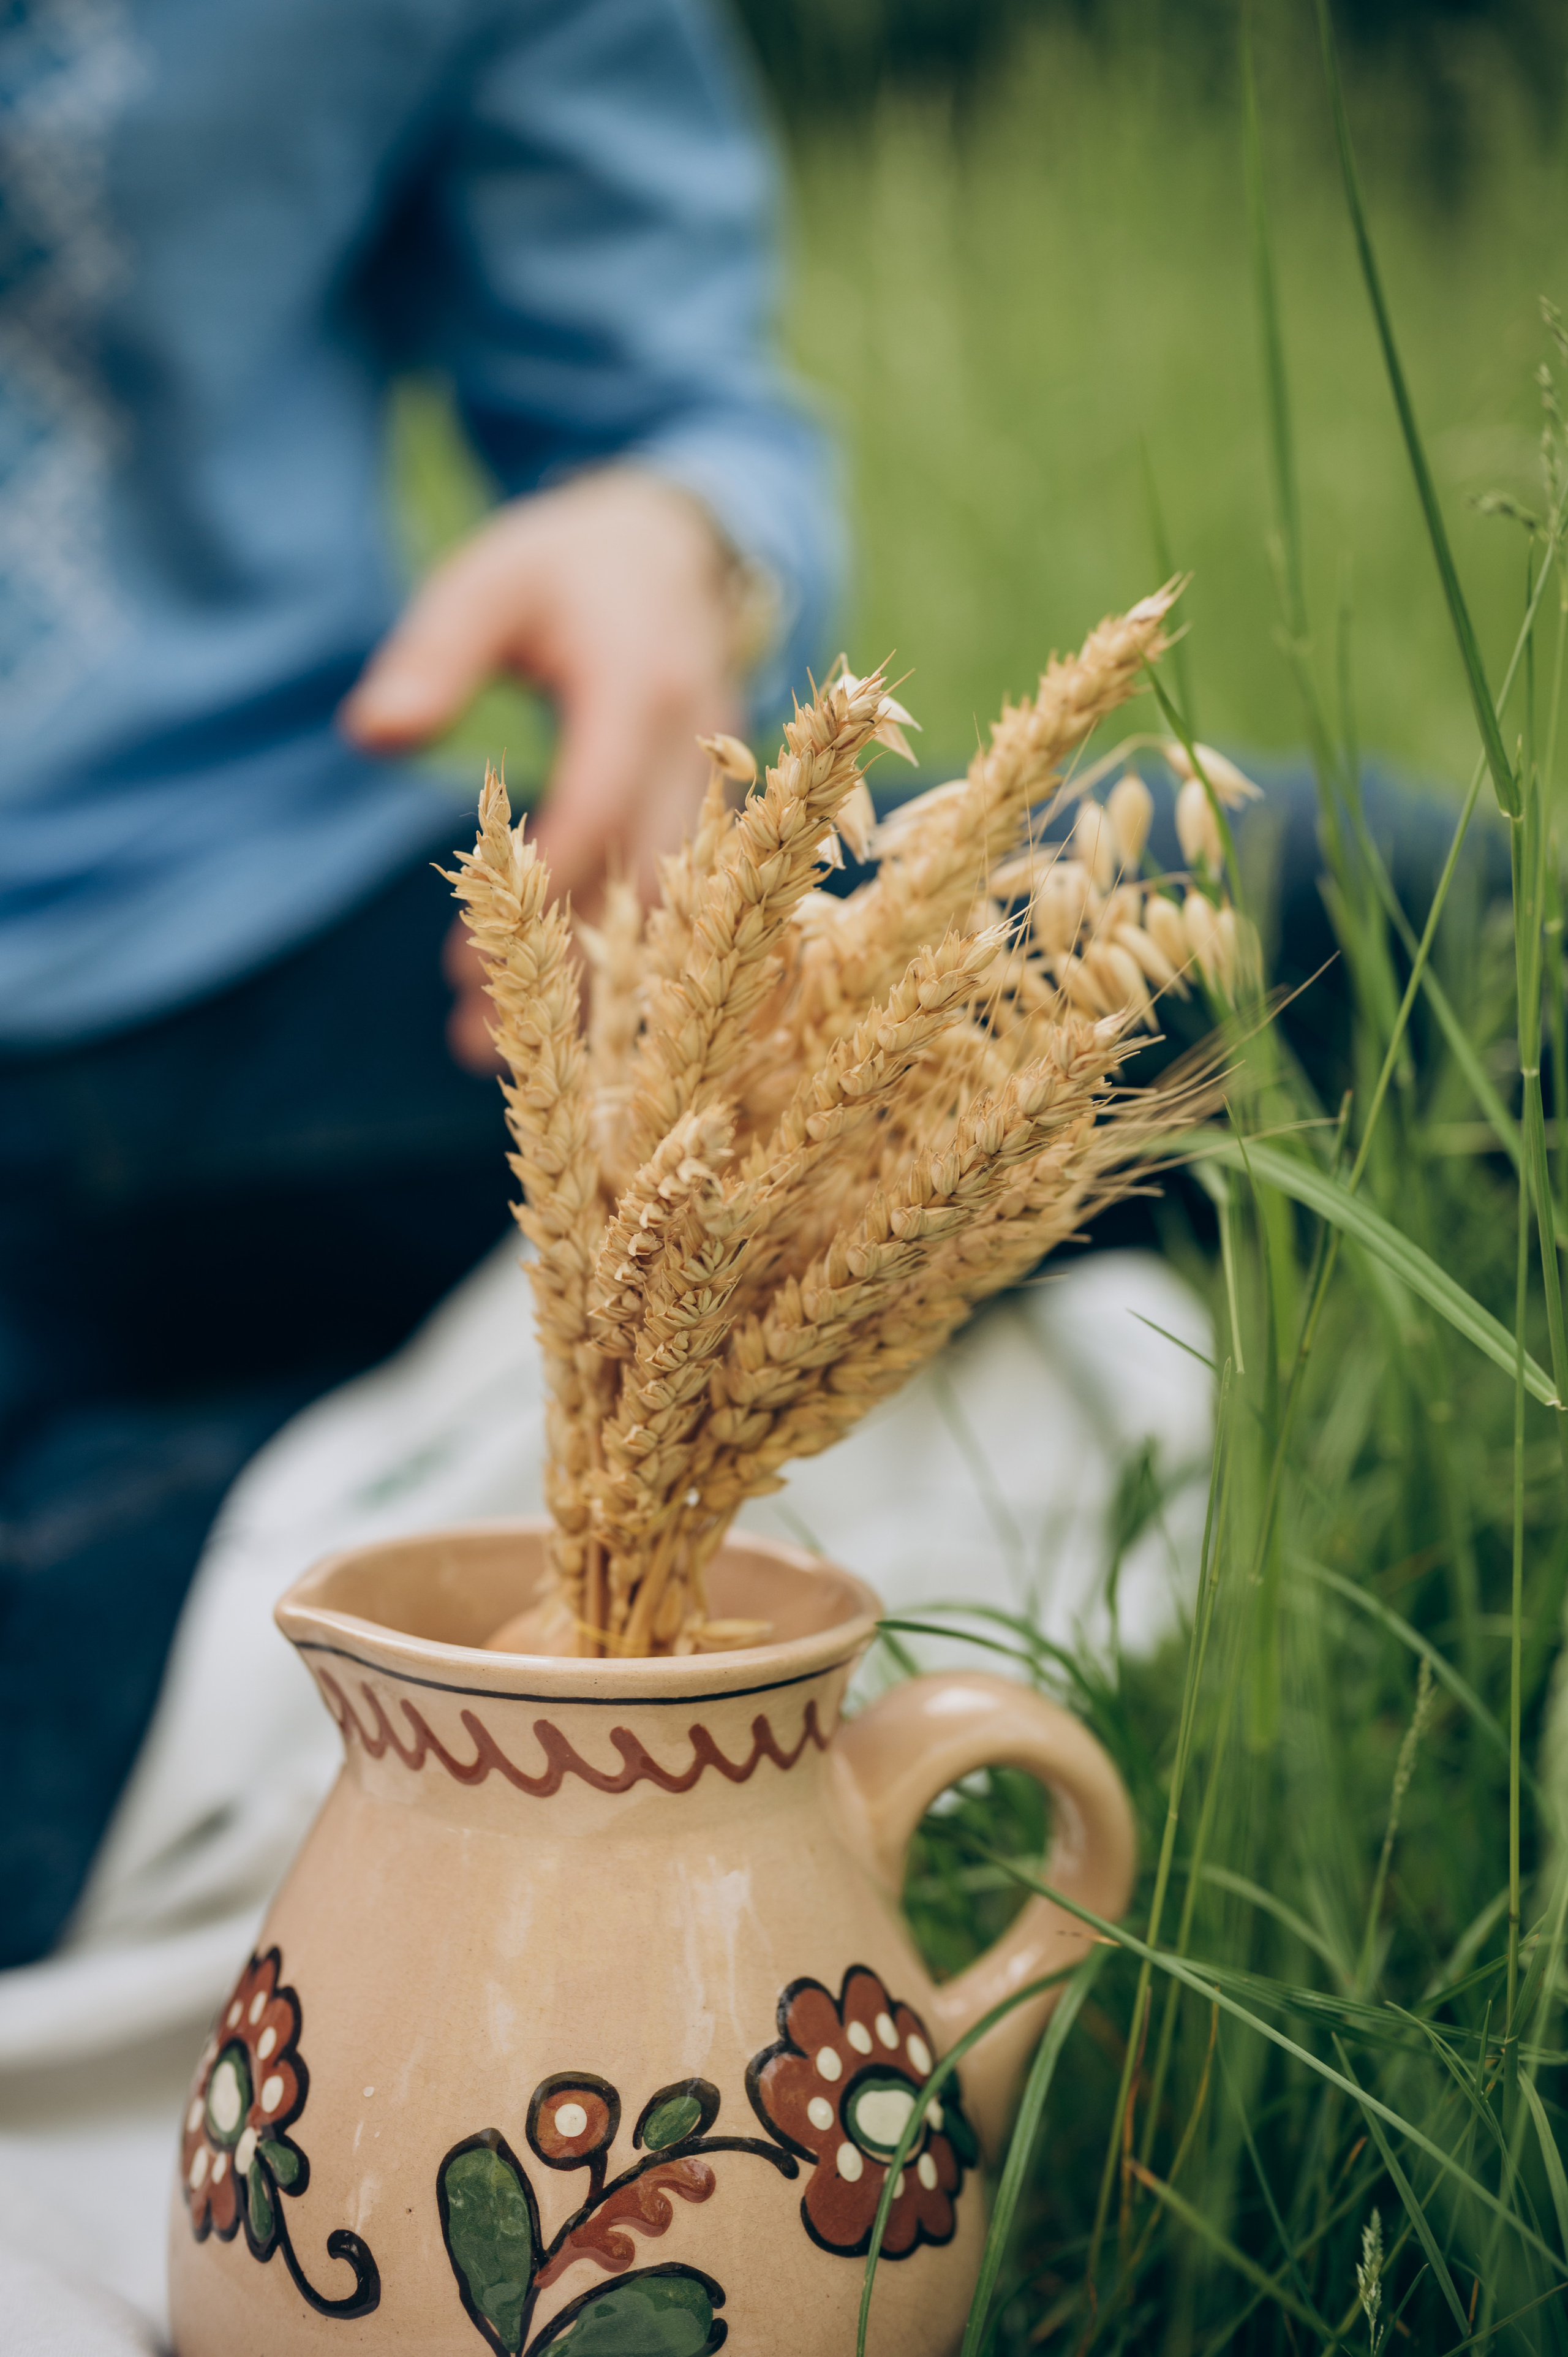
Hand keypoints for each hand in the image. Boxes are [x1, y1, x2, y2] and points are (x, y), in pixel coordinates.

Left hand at [340, 469, 748, 1069]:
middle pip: (641, 882)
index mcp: (642, 687)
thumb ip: (434, 655)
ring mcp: (719, 784)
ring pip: (668, 909)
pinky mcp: (719, 815)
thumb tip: (370, 735)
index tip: (461, 962)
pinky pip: (681, 902)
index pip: (598, 807)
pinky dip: (623, 961)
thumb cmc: (566, 565)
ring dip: (594, 986)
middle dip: (563, 972)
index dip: (536, 892)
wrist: (680, 548)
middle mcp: (698, 744)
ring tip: (507, 1048)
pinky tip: (567, 1016)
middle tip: (475, 1042)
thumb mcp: (488, 582)